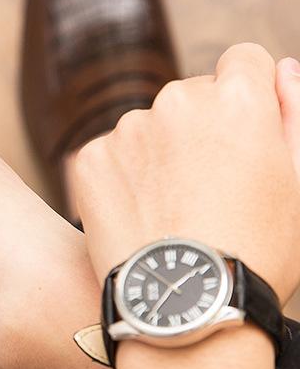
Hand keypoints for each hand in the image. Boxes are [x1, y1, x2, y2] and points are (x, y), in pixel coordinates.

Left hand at [72, 46, 299, 368]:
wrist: (185, 307)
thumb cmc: (258, 249)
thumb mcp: (298, 182)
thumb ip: (292, 113)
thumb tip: (282, 67)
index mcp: (236, 99)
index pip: (243, 61)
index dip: (248, 96)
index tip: (244, 133)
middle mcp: (177, 100)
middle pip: (192, 95)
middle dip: (202, 126)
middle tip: (209, 187)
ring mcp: (127, 128)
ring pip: (149, 126)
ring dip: (160, 152)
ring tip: (174, 210)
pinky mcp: (90, 157)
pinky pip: (112, 153)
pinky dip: (123, 176)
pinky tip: (140, 216)